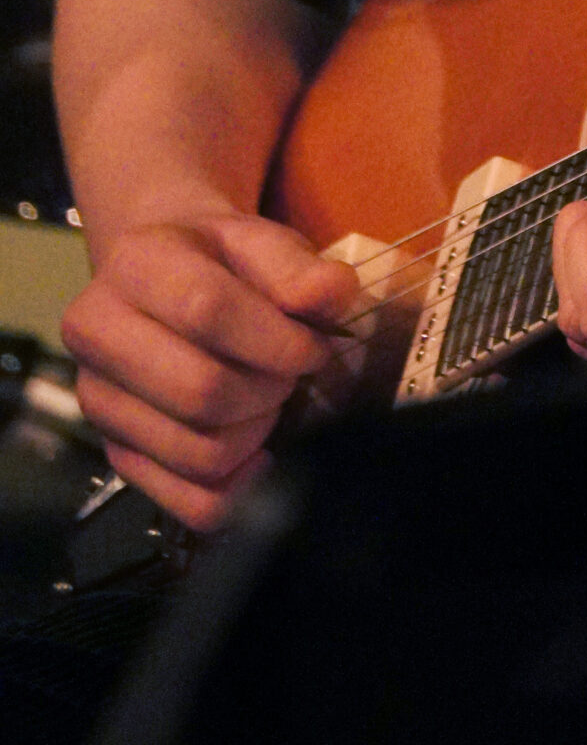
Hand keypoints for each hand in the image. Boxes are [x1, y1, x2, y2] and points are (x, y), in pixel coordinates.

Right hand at [61, 214, 357, 530]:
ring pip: (198, 452)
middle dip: (269, 389)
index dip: (277, 340)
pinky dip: (238, 489)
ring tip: (266, 398)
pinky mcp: (115, 454)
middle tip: (288, 374)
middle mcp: (96, 334)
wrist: (166, 282)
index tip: (315, 347)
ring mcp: (98, 401)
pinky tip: (258, 453)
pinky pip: (189, 501)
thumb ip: (298, 267)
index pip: (206, 310)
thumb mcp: (260, 242)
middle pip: (201, 391)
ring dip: (257, 433)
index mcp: (133, 264)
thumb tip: (332, 293)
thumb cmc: (220, 262)